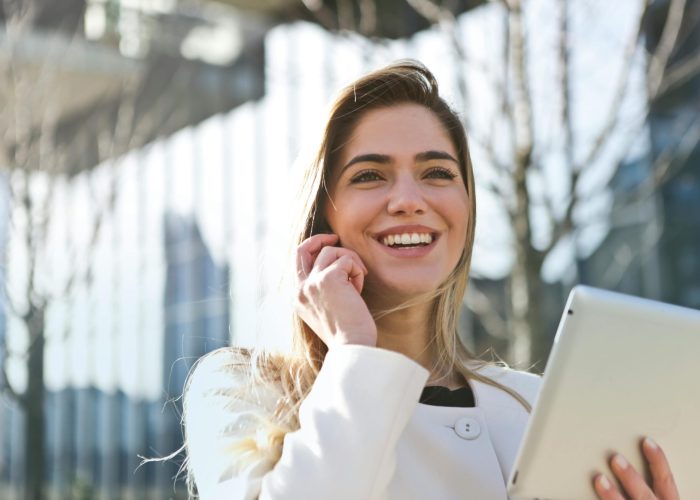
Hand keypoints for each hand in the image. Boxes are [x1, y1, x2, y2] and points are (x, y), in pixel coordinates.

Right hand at [295, 233, 376, 347]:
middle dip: (320, 239)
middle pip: (303, 249)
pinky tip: (359, 290)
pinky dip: (357, 271)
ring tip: (358, 282)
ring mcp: (312, 283)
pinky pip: (347, 260)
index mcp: (298, 298)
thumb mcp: (327, 310)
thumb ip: (323, 290)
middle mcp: (300, 289)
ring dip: (350, 261)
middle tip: (336, 238)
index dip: (313, 249)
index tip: (329, 246)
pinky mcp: (329, 278)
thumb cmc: (347, 333)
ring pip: (332, 252)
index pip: (298, 263)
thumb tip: (336, 267)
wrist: (352, 347)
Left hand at [593, 437, 678, 499]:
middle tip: (615, 459)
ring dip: (613, 495)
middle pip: (645, 494)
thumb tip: (621, 461)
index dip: (658, 460)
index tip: (646, 442)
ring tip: (599, 479)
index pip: (665, 480)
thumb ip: (646, 485)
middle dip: (631, 477)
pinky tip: (584, 498)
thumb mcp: (656, 499)